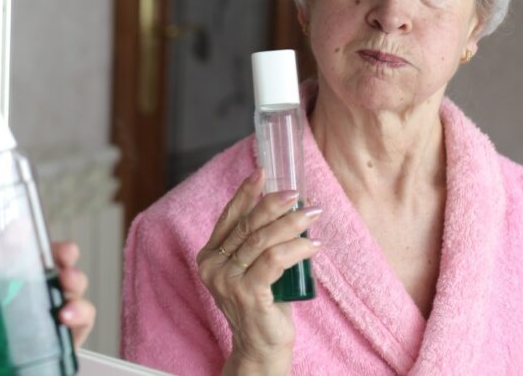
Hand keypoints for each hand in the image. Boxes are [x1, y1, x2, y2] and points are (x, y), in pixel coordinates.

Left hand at [0, 240, 96, 374]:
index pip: (3, 261)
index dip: (16, 241)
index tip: (23, 229)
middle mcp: (16, 308)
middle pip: (43, 269)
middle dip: (59, 254)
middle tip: (62, 254)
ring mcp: (39, 326)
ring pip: (67, 290)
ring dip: (75, 280)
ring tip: (68, 284)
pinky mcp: (57, 346)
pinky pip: (80, 325)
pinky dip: (82, 314)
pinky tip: (68, 317)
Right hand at [196, 169, 321, 373]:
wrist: (260, 348)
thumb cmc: (262, 307)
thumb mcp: (254, 270)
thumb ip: (258, 245)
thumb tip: (291, 209)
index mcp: (209, 257)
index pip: (228, 217)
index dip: (245, 193)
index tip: (263, 173)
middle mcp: (213, 267)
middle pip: (247, 225)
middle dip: (274, 205)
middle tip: (298, 195)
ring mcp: (227, 281)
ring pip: (261, 240)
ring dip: (291, 224)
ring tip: (312, 215)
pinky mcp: (247, 294)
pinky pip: (274, 261)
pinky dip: (296, 248)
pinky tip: (313, 245)